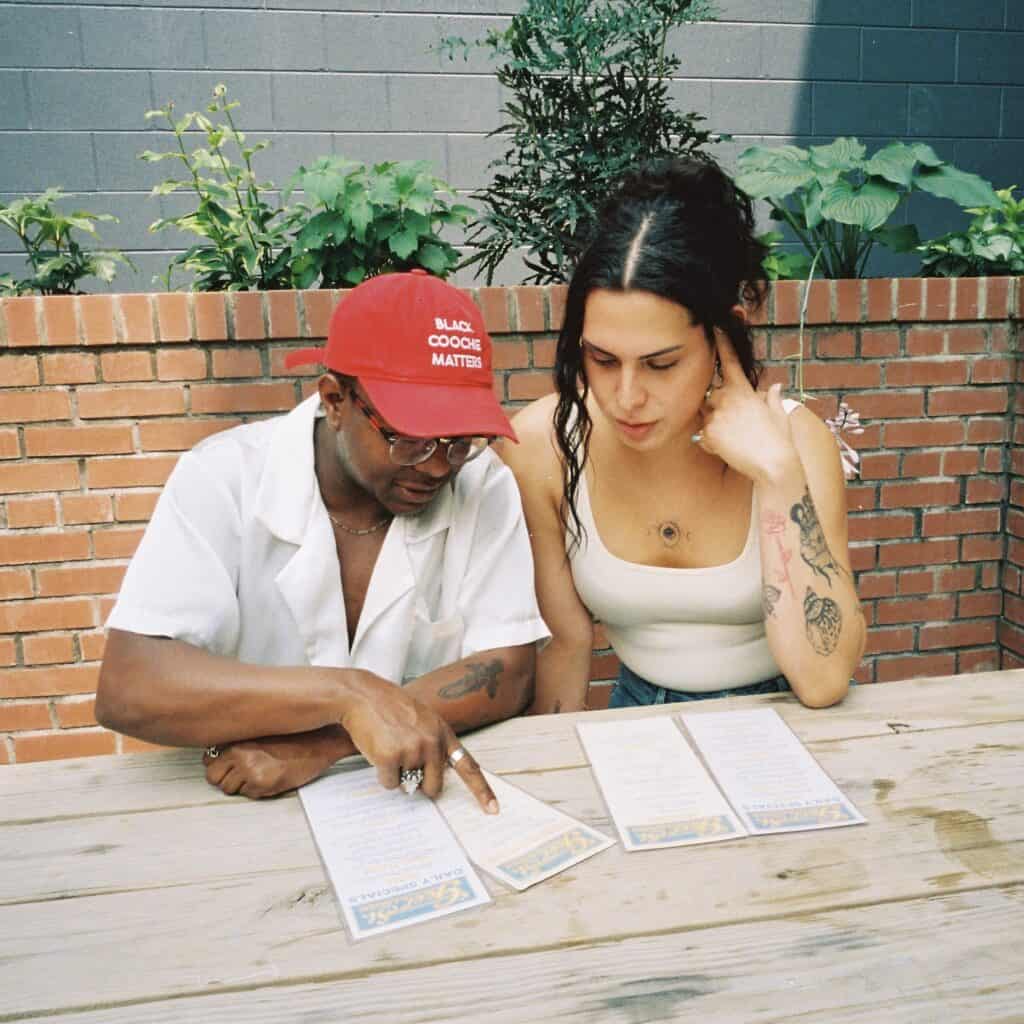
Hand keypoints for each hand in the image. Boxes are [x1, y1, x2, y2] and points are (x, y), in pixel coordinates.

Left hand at [203, 726, 350, 798]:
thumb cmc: (294, 736)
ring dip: (242, 785)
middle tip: (242, 774)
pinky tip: (271, 777)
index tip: (226, 766)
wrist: (320, 742)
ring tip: (261, 773)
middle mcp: (241, 755)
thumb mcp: (262, 733)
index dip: (218, 765)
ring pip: (231, 789)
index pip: (208, 761)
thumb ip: (239, 742)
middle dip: (226, 778)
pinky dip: (258, 791)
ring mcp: (251, 771)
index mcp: (238, 740)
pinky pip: (249, 795)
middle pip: (214, 778)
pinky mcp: (264, 784)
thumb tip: (216, 757)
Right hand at [341, 671, 498, 813]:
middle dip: (421, 785)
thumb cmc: (390, 707)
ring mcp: (412, 750)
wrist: (363, 695)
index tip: (493, 809)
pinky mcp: (391, 757)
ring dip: (396, 773)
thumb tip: (428, 781)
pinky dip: (382, 774)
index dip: (482, 790)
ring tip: (387, 745)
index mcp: (443, 733)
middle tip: (405, 767)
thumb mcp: (422, 719)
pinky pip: (390, 783)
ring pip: (407, 784)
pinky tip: (378, 751)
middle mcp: (432, 743)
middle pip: (434, 786)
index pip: (468, 766)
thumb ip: (432, 745)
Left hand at [695, 332, 799, 484]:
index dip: (722, 342)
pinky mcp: (708, 432)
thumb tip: (775, 387)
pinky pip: (701, 436)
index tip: (715, 326)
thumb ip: (772, 399)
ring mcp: (716, 414)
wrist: (774, 465)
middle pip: (711, 396)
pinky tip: (728, 450)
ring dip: (714, 426)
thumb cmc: (780, 441)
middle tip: (737, 427)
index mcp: (745, 390)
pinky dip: (711, 443)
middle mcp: (727, 398)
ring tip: (735, 440)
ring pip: (705, 417)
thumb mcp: (780, 415)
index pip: (731, 361)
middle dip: (718, 408)